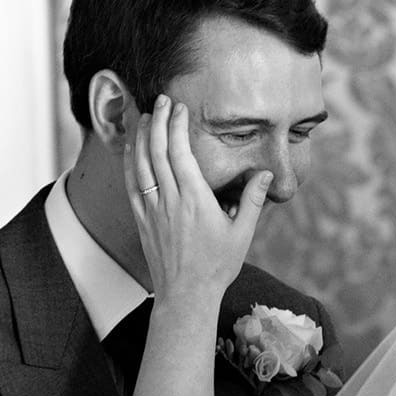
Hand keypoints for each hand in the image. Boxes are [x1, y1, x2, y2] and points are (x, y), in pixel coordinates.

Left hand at [125, 95, 270, 306]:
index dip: (176, 125)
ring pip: (140, 164)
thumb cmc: (216, 266)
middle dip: (158, 121)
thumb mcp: (242, 233)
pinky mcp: (141, 220)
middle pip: (157, 151)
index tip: (179, 107)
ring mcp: (152, 210)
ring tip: (145, 115)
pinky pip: (132, 184)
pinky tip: (132, 148)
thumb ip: (253, 200)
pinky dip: (130, 162)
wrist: (185, 296)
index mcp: (194, 199)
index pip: (180, 152)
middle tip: (161, 100)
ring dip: (141, 136)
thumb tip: (265, 173)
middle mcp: (169, 201)